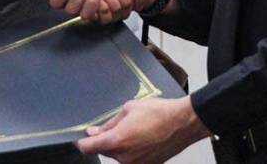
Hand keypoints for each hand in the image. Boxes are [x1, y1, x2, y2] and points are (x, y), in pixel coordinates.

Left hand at [76, 96, 209, 163]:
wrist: (183, 123)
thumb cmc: (158, 112)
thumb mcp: (128, 109)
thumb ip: (109, 123)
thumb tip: (94, 131)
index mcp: (117, 141)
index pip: (88, 148)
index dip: (83, 142)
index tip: (83, 138)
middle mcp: (125, 157)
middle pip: (103, 151)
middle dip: (104, 140)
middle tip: (114, 126)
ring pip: (118, 155)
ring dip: (120, 145)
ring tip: (134, 129)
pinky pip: (132, 159)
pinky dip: (132, 150)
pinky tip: (142, 137)